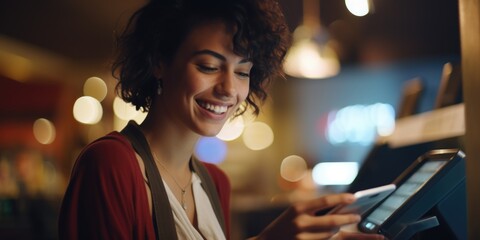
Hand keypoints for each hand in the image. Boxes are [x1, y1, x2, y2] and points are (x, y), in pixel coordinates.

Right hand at [252, 193, 380, 239]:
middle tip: (357, 217)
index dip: (341, 198)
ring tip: (349, 225)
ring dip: (340, 231)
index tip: (354, 197)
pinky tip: (348, 236)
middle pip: (332, 222)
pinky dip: (336, 239)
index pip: (324, 201)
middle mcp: (300, 222)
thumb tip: (342, 209)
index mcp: (298, 208)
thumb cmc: (284, 224)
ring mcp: (303, 238)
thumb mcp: (295, 211)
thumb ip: (315, 210)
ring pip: (331, 235)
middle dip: (347, 219)